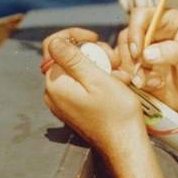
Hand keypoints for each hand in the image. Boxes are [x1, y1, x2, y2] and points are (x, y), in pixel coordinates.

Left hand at [43, 36, 145, 156]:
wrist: (125, 142)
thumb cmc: (116, 112)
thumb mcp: (97, 79)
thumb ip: (73, 59)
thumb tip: (55, 41)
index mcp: (56, 84)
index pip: (53, 45)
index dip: (74, 35)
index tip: (95, 37)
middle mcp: (54, 92)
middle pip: (68, 55)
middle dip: (93, 52)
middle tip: (113, 61)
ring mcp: (64, 100)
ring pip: (79, 67)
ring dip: (101, 65)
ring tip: (119, 76)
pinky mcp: (74, 106)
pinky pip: (83, 82)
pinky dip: (100, 78)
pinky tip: (116, 85)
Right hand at [117, 8, 177, 116]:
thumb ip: (174, 52)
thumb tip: (147, 53)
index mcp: (169, 20)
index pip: (141, 15)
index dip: (135, 32)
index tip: (138, 52)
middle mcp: (153, 31)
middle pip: (126, 36)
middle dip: (133, 58)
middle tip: (145, 74)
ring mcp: (143, 49)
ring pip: (121, 54)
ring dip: (134, 72)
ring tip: (156, 82)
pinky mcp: (136, 66)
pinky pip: (122, 70)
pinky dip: (133, 80)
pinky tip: (151, 86)